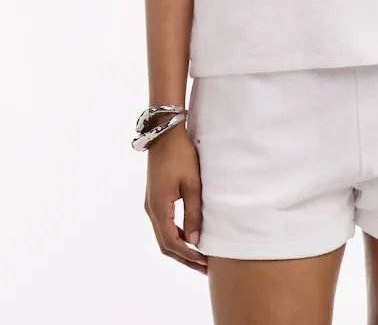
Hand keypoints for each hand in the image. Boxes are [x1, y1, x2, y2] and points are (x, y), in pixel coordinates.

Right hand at [144, 125, 207, 274]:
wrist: (164, 133)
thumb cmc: (181, 155)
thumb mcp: (192, 184)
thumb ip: (194, 213)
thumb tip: (195, 241)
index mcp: (159, 208)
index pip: (172, 243)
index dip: (188, 256)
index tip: (205, 263)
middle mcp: (151, 209)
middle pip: (165, 244)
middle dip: (184, 257)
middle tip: (204, 267)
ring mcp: (151, 204)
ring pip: (163, 235)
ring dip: (180, 247)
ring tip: (199, 255)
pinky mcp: (155, 198)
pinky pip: (164, 224)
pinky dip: (176, 235)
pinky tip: (190, 236)